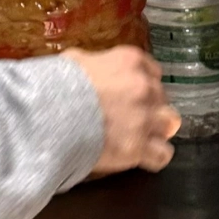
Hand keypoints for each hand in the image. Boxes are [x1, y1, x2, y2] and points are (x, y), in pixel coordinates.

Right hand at [62, 46, 181, 176]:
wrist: (49, 116)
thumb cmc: (56, 85)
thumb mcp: (74, 61)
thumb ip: (93, 63)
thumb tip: (89, 67)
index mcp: (130, 61)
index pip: (153, 72)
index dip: (144, 85)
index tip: (134, 94)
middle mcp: (144, 87)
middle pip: (162, 99)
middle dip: (150, 108)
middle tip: (132, 118)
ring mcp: (143, 118)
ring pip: (169, 125)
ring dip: (157, 131)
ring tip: (143, 138)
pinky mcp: (137, 147)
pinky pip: (162, 155)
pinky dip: (155, 157)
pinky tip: (145, 157)